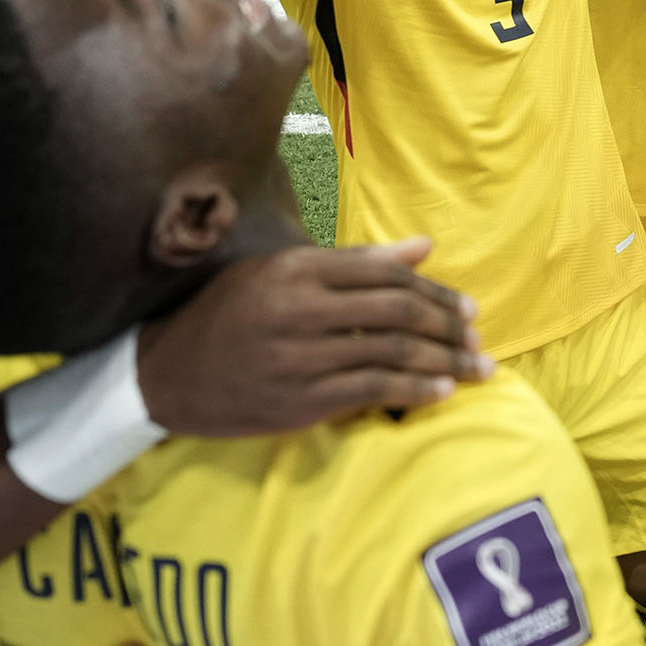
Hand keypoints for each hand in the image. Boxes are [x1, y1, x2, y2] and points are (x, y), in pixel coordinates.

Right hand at [135, 241, 488, 435]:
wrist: (166, 373)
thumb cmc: (229, 315)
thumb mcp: (282, 273)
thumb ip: (356, 262)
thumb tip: (426, 246)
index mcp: (297, 268)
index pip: (387, 274)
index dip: (436, 291)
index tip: (467, 309)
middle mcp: (300, 308)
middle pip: (397, 311)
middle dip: (447, 327)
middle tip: (478, 339)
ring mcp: (299, 356)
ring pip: (391, 353)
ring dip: (444, 362)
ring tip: (479, 369)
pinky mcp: (299, 400)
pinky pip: (371, 391)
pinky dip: (414, 390)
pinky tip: (443, 392)